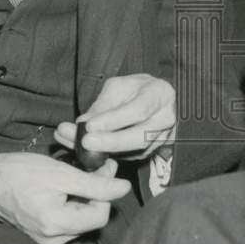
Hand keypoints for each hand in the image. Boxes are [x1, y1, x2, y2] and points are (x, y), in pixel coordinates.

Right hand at [0, 153, 130, 243]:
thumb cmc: (18, 173)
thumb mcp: (61, 173)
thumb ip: (95, 184)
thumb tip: (123, 188)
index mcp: (57, 225)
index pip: (101, 215)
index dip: (106, 190)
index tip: (102, 167)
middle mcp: (53, 240)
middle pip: (92, 216)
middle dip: (96, 189)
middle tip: (92, 165)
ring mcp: (47, 239)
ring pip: (81, 216)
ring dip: (85, 193)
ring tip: (76, 172)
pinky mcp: (43, 233)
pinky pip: (68, 218)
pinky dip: (72, 200)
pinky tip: (66, 184)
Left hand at [55, 73, 174, 160]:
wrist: (155, 98)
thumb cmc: (136, 89)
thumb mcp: (119, 87)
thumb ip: (102, 105)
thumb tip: (82, 124)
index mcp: (160, 94)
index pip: (138, 110)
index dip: (113, 120)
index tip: (90, 125)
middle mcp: (165, 118)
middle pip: (139, 137)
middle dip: (110, 142)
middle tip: (85, 142)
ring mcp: (163, 138)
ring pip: (134, 152)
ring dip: (105, 151)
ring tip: (79, 145)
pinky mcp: (153, 152)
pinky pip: (130, 157)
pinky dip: (108, 155)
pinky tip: (90, 149)